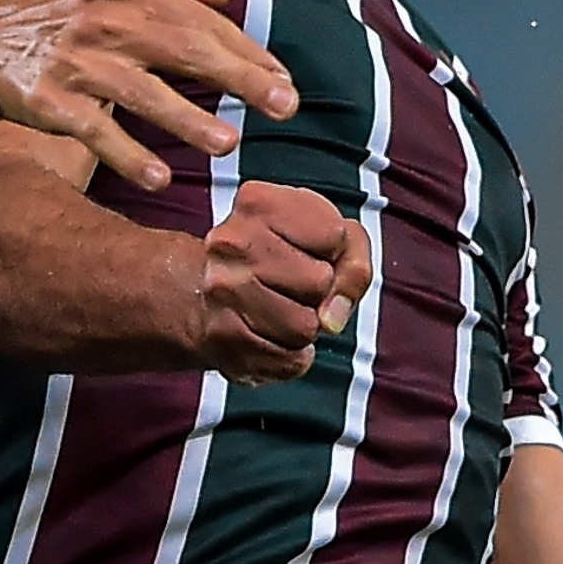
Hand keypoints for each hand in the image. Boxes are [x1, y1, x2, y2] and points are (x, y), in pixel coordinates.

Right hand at [0, 0, 297, 190]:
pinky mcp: (50, 101)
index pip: (199, 17)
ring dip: (186, 119)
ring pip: (139, 92)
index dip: (246, 48)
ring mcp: (76, 62)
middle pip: (182, 47)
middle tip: (284, 106)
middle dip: (238, 77)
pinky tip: (157, 178)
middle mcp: (105, 20)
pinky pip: (93, 130)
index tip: (284, 79)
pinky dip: (125, 155)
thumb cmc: (66, 5)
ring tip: (228, 144)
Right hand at [194, 179, 374, 383]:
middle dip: (318, 289)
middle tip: (291, 282)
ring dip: (305, 326)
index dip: (333, 247)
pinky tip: (269, 334)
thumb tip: (332, 319)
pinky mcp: (220, 337)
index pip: (334, 235)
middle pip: (320, 282)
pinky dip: (290, 356)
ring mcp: (220, 290)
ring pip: (305, 327)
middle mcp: (230, 242)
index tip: (308, 246)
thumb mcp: (329, 237)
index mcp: (257, 203)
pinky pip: (288, 360)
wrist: (209, 291)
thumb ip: (354, 264)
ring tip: (281, 307)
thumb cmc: (281, 257)